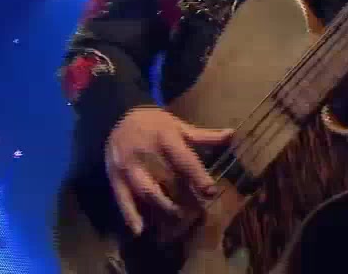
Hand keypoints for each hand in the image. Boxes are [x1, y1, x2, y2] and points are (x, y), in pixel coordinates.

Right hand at [105, 106, 232, 236]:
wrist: (116, 118)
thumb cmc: (153, 123)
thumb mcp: (178, 125)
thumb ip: (203, 135)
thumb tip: (232, 134)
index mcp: (164, 137)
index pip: (184, 159)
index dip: (198, 176)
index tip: (211, 191)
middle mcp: (145, 152)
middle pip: (167, 178)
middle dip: (184, 196)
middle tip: (198, 212)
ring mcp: (128, 167)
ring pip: (147, 191)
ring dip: (163, 206)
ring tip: (178, 218)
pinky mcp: (115, 177)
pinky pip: (122, 198)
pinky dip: (130, 215)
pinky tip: (139, 230)